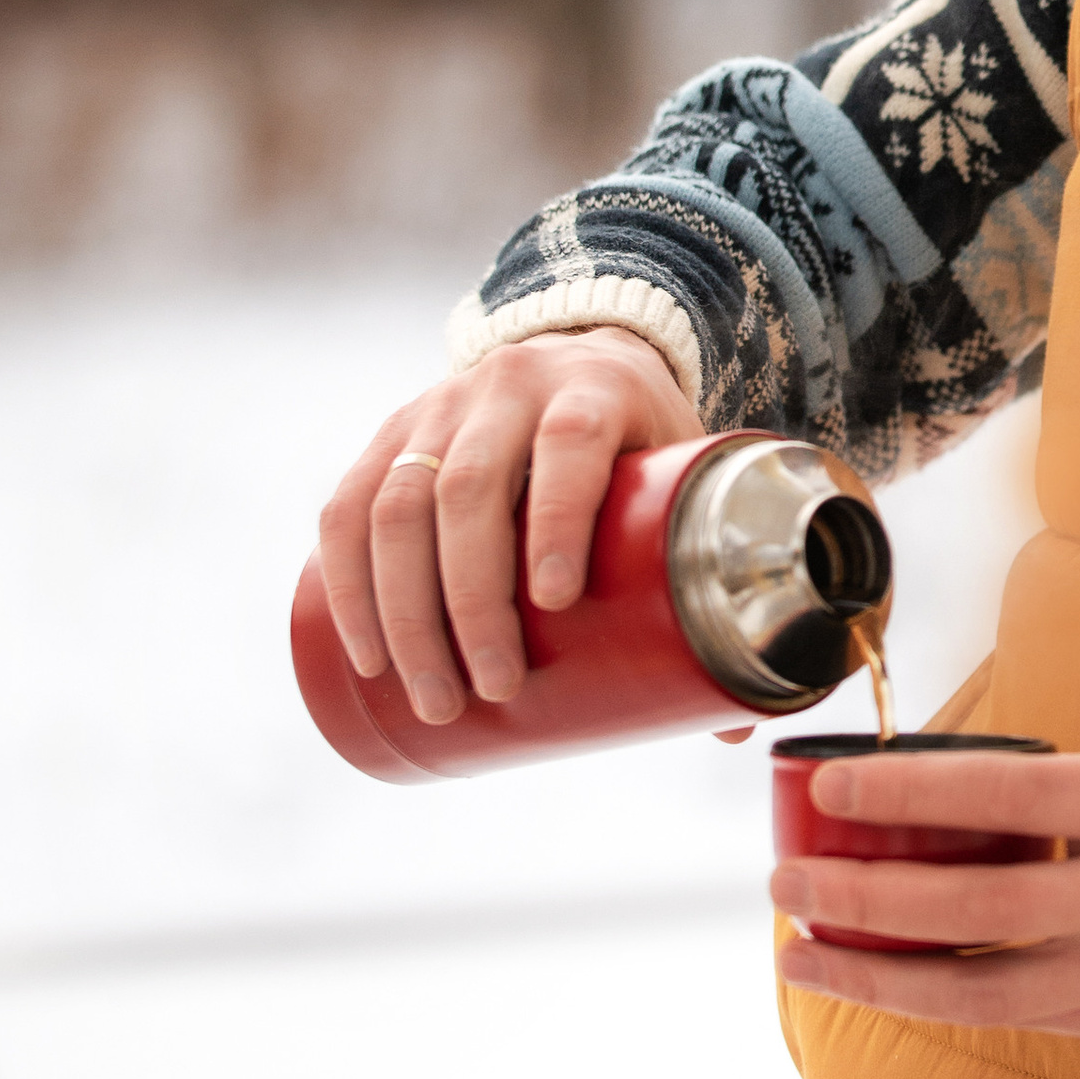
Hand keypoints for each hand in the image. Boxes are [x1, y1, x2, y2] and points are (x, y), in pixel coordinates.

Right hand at [317, 328, 702, 726]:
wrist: (584, 354)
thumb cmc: (644, 439)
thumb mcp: (684, 476)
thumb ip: (709, 582)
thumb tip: (731, 725)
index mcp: (595, 386)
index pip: (570, 443)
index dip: (559, 519)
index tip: (555, 602)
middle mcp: (509, 384)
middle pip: (469, 486)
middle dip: (471, 599)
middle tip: (492, 688)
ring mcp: (438, 406)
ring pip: (397, 503)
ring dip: (406, 610)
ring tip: (433, 695)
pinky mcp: (389, 436)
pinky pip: (348, 508)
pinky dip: (351, 584)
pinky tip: (368, 652)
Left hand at [772, 740, 1079, 1052]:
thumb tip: (977, 805)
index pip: (995, 800)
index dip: (898, 796)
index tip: (827, 790)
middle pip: (963, 907)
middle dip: (857, 899)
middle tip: (782, 885)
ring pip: (977, 987)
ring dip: (879, 974)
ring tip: (806, 958)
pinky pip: (1031, 1013)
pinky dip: (959, 996)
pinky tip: (906, 982)